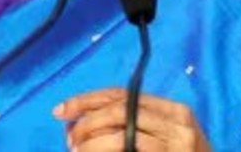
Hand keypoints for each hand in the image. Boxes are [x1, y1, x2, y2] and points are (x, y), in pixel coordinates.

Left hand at [55, 88, 211, 150]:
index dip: (88, 100)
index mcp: (174, 110)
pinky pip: (130, 148)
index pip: (122, 95)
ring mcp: (177, 143)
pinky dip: (105, 149)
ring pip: (122, 132)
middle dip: (86, 120)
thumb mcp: (165, 140)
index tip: (61, 110)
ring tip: (77, 149)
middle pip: (120, 109)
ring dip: (91, 141)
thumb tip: (80, 124)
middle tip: (68, 137)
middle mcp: (178, 121)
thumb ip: (133, 127)